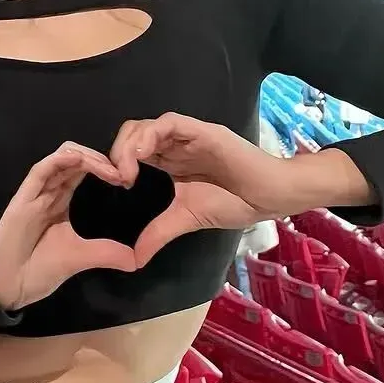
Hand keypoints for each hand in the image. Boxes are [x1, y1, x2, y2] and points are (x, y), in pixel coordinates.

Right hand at [0, 143, 137, 311]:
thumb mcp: (79, 258)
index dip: (103, 168)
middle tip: (123, 170)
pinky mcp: (23, 198)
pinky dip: (61, 160)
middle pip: (74, 159)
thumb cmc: (38, 269)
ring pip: (61, 158)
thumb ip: (105, 253)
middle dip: (100, 158)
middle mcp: (49, 191)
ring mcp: (36, 192)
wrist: (7, 286)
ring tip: (108, 167)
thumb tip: (136, 260)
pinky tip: (80, 160)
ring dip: (87, 156)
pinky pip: (41, 170)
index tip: (126, 178)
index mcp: (61, 202)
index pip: (82, 172)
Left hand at [108, 114, 372, 268]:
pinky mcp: (202, 131)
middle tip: (116, 178)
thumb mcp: (186, 219)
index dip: (117, 162)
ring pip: (147, 125)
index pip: (133, 151)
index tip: (114, 185)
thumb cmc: (233, 203)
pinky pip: (170, 122)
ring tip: (127, 170)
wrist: (269, 197)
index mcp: (169, 161)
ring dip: (130, 144)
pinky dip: (152, 134)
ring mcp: (187, 136)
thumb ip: (158, 233)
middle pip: (134, 134)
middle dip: (117, 152)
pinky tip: (144, 154)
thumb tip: (133, 260)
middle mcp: (174, 145)